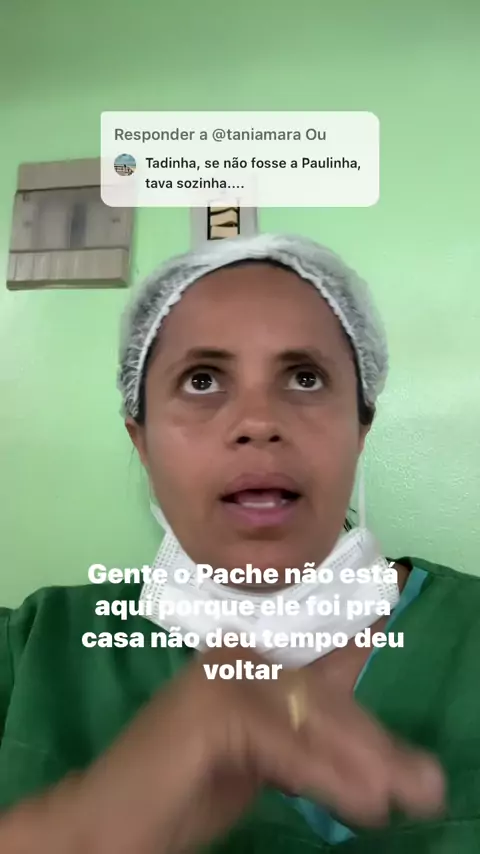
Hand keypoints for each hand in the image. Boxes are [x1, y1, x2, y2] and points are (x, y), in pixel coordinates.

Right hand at [71, 647, 443, 853]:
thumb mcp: (260, 759)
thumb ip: (299, 737)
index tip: (388, 604)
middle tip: (423, 783)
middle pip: (318, 690)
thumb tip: (365, 748)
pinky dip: (323, 774)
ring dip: (359, 763)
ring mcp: (218, 678)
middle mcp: (234, 657)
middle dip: (373, 740)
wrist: (110, 817)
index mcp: (245, 664)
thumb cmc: (183, 787)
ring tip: (400, 800)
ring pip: (307, 714)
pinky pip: (281, 741)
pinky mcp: (206, 709)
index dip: (355, 630)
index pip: (311, 646)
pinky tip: (359, 802)